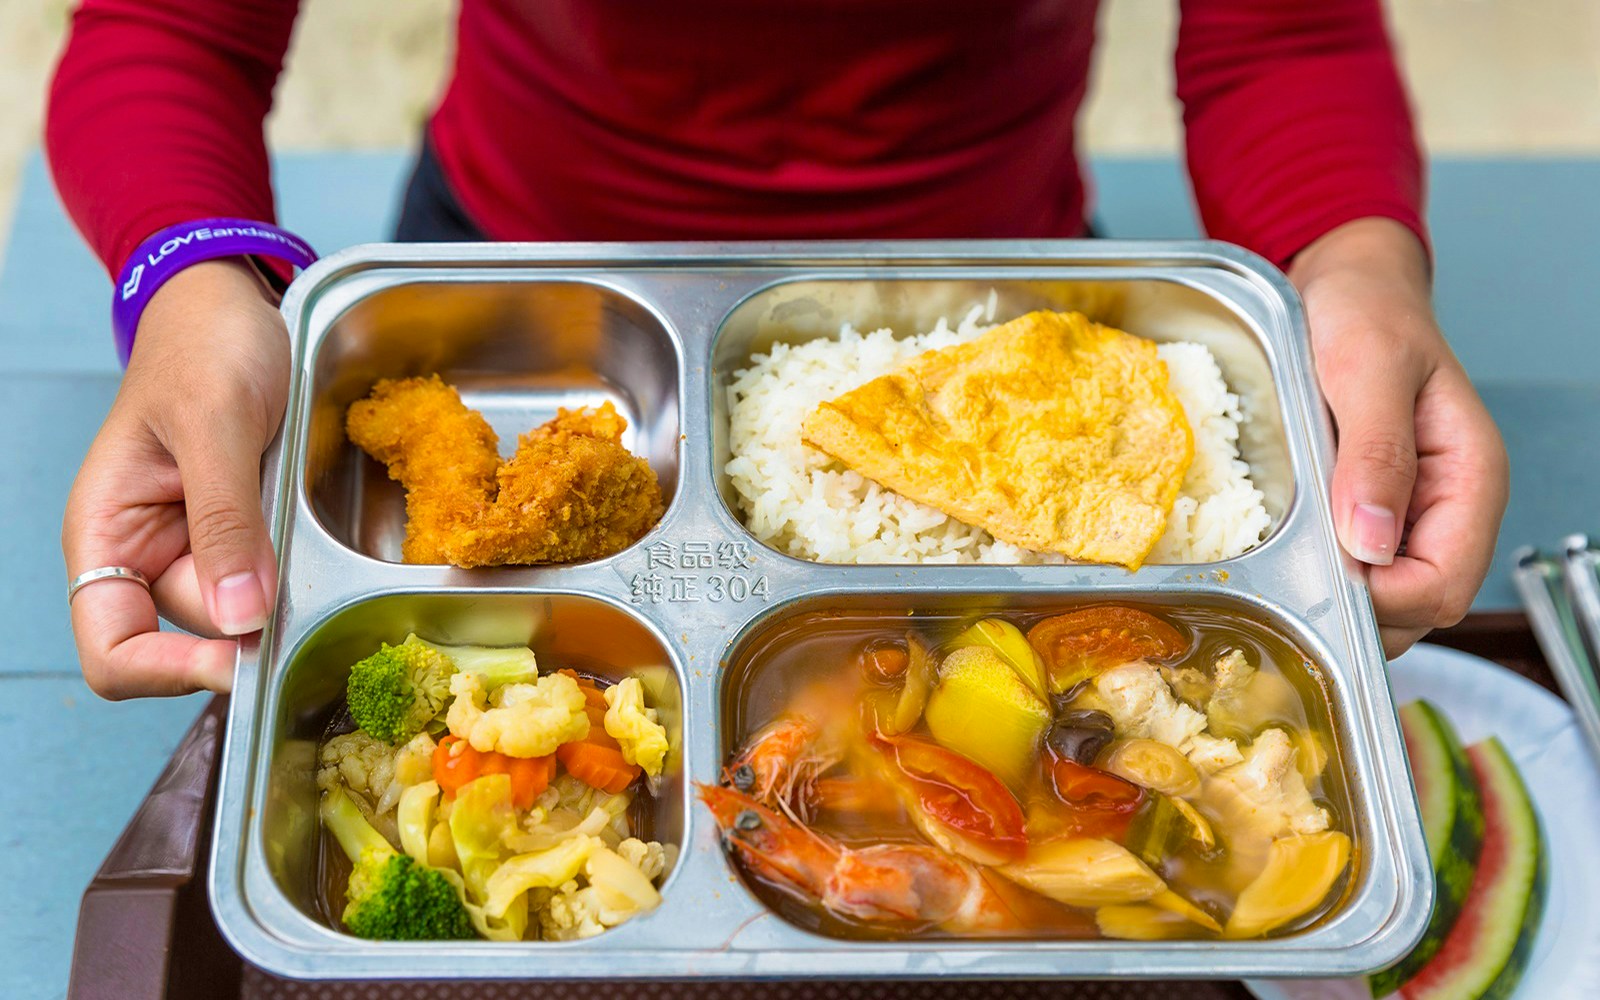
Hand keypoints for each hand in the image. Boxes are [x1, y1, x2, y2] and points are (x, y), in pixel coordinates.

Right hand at [63, 259, 288, 697]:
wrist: (229, 307)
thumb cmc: (202, 347)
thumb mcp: (213, 422)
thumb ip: (224, 519)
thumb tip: (239, 618)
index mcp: (106, 535)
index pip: (113, 650)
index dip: (173, 671)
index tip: (244, 655)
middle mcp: (146, 554)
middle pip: (197, 635)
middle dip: (250, 618)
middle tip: (298, 568)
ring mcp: (197, 547)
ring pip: (244, 609)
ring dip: (280, 584)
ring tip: (292, 514)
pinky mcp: (242, 534)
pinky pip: (270, 576)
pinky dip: (295, 568)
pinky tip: (306, 529)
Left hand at [1290, 218, 1508, 656]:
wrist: (1343, 284)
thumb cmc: (1366, 311)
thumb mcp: (1367, 368)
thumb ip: (1375, 453)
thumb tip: (1369, 542)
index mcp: (1468, 480)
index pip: (1443, 586)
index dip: (1384, 600)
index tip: (1324, 578)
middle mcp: (1446, 508)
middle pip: (1415, 609)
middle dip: (1358, 610)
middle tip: (1291, 576)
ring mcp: (1408, 514)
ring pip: (1383, 601)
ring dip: (1337, 598)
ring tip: (1285, 561)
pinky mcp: (1368, 511)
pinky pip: (1353, 569)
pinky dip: (1321, 574)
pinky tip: (1287, 549)